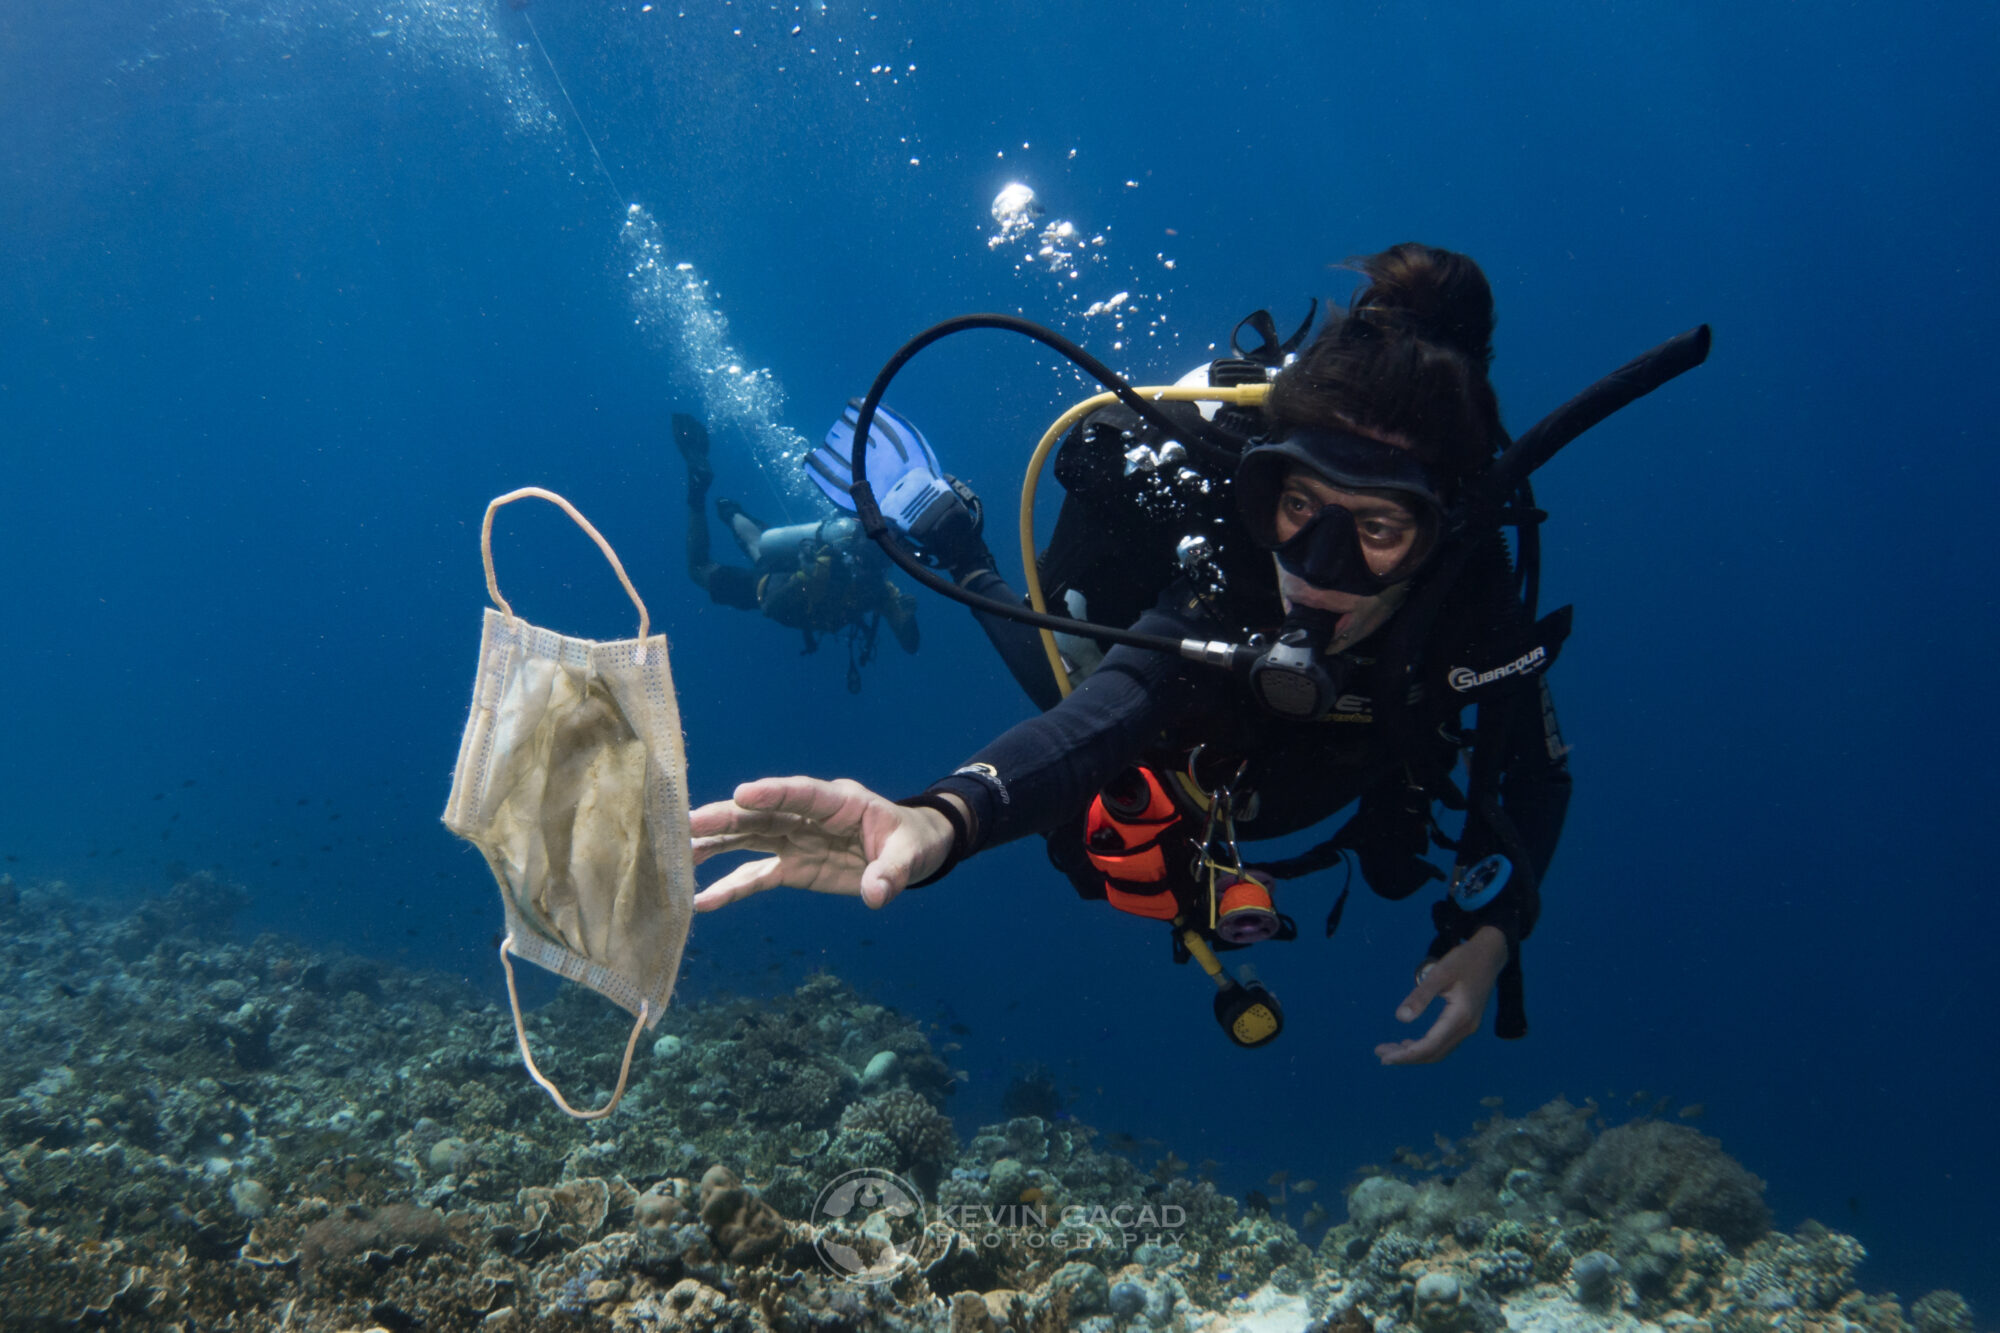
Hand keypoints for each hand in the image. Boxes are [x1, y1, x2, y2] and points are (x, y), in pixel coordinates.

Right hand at [688, 777, 958, 910]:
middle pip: (765, 814)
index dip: (774, 793)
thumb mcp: (911, 855)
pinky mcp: (792, 867)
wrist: (909, 853)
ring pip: (750, 838)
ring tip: (680, 852)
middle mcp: (809, 817)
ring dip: (716, 845)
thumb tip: (875, 895)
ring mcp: (796, 840)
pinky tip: (701, 900)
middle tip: (689, 821)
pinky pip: (756, 877)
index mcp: (840, 802)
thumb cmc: (911, 842)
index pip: (804, 794)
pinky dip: (730, 888)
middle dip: (728, 817)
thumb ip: (891, 873)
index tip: (743, 794)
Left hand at [1374, 926, 1508, 1065]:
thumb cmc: (1464, 960)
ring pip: (1439, 1051)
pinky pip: (1444, 1044)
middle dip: (1407, 1057)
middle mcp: (1466, 1028)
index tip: (1384, 1057)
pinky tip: (1409, 1043)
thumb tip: (1400, 1018)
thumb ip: (1420, 996)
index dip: (1406, 1054)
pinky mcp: (1466, 1023)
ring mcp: (1468, 1027)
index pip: (1429, 1045)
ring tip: (1390, 1050)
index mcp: (1460, 1017)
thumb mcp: (1439, 974)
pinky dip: (1425, 1047)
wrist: (1490, 955)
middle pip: (1433, 1053)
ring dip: (1415, 1054)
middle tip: (1381, 1054)